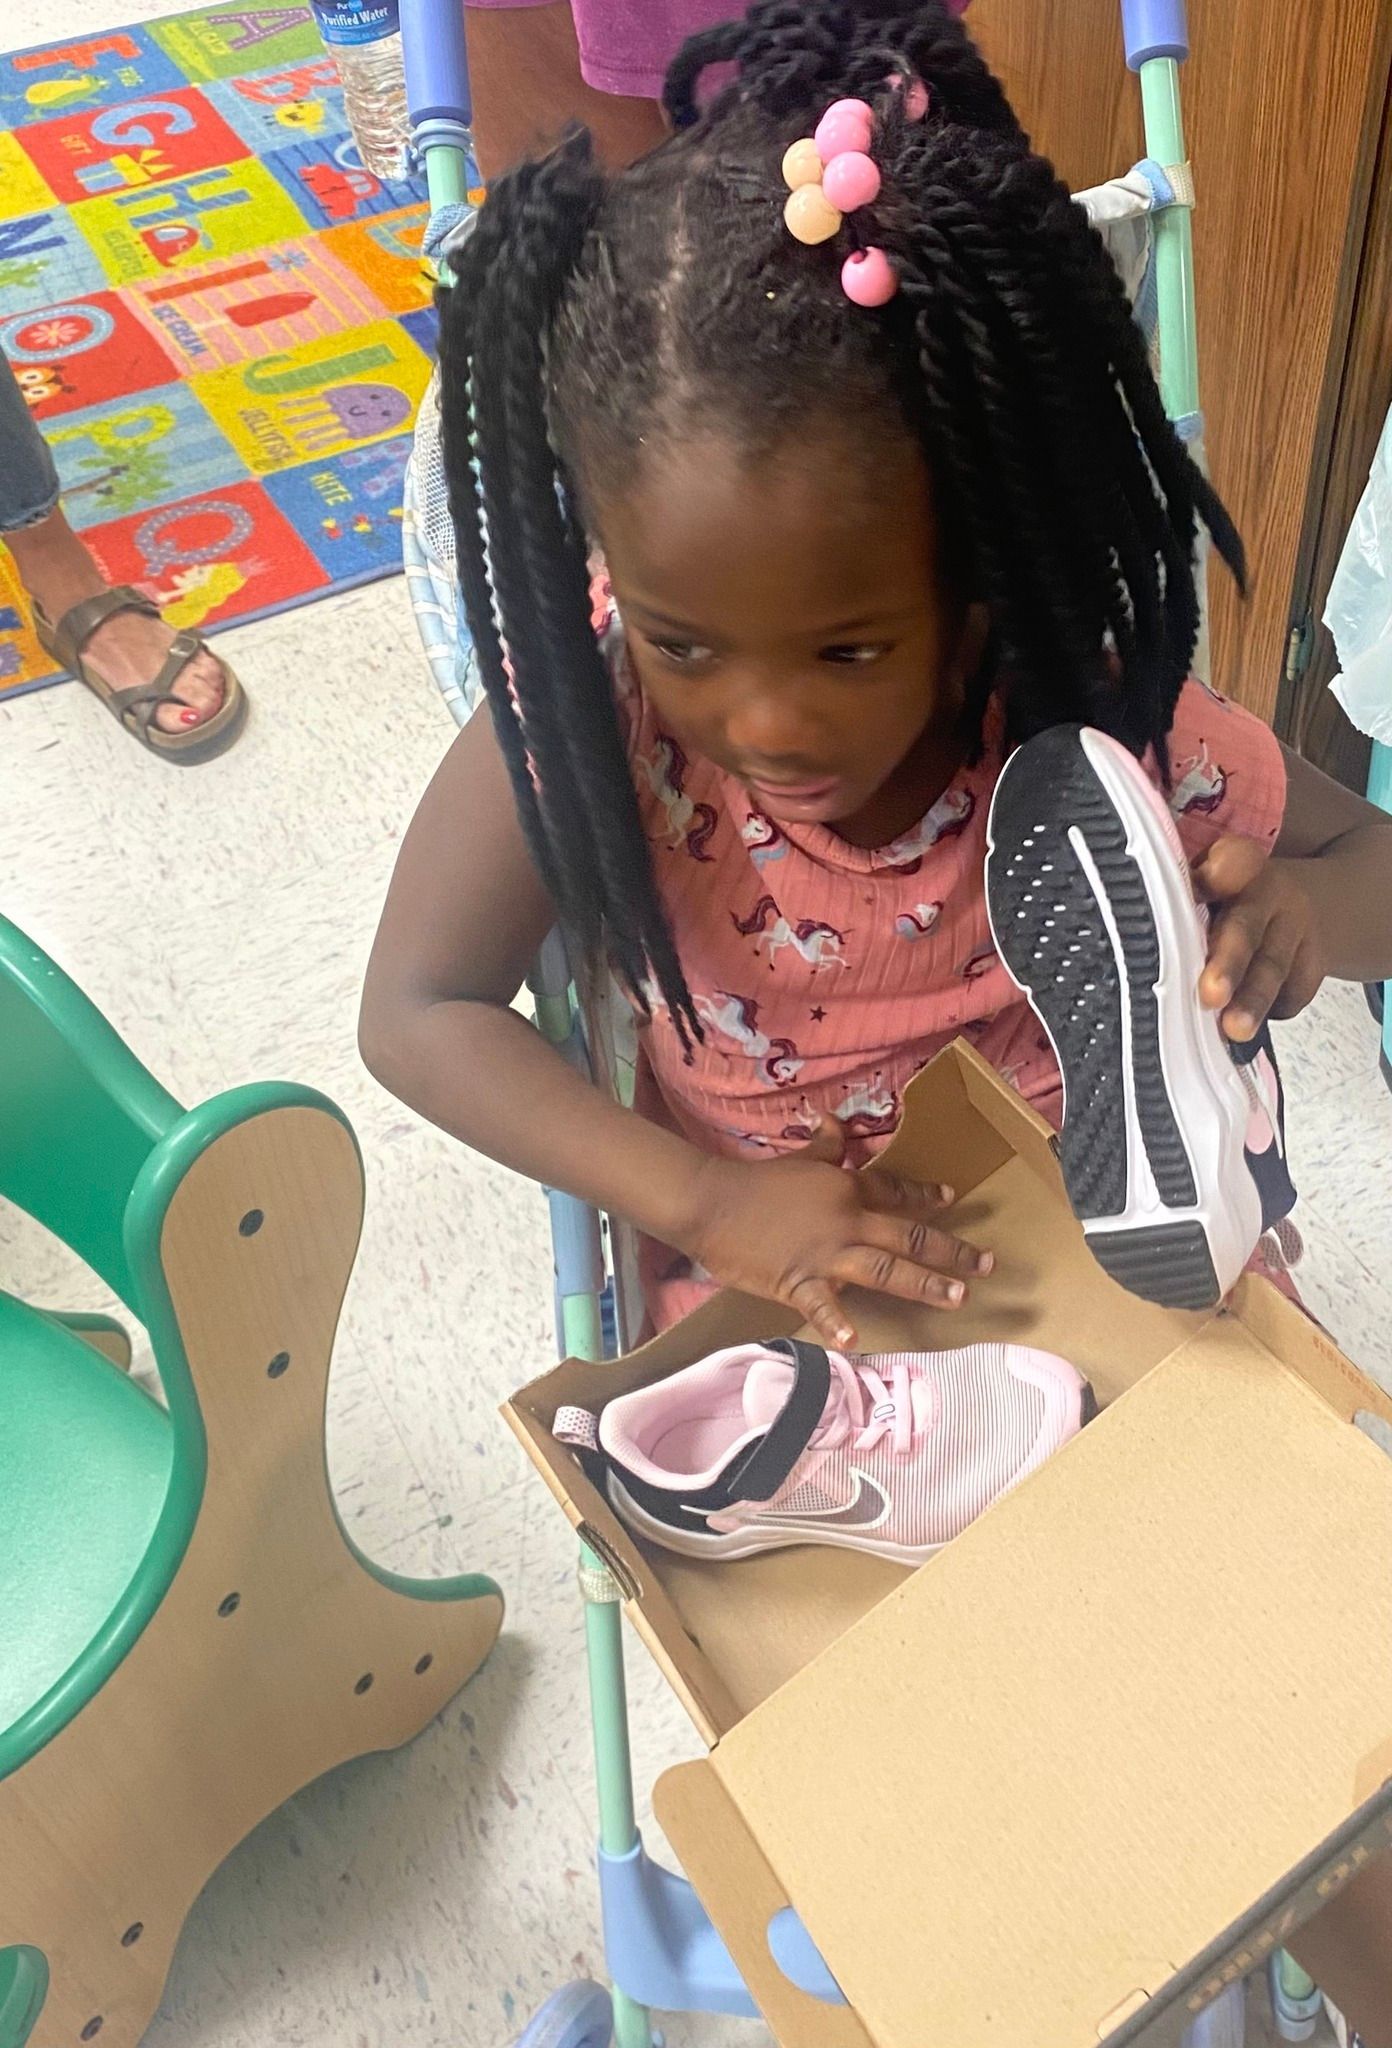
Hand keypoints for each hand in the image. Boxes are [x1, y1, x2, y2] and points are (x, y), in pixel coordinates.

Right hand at [678, 1117, 991, 1348]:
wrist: (713, 1201)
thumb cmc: (755, 1181)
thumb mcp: (797, 1158)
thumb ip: (825, 1145)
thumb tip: (835, 1120)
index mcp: (846, 1189)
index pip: (895, 1191)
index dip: (926, 1197)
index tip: (952, 1202)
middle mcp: (846, 1221)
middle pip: (907, 1237)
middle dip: (950, 1252)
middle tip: (986, 1266)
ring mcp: (825, 1254)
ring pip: (885, 1270)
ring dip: (924, 1284)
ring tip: (957, 1298)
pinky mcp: (797, 1281)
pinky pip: (821, 1305)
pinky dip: (837, 1322)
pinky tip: (855, 1338)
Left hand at [1193, 838, 1325, 1039]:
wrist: (1291, 906)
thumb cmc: (1228, 900)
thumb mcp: (1205, 881)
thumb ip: (1182, 895)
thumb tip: (1144, 927)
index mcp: (1237, 863)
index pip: (1230, 863)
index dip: (1216, 876)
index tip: (1196, 892)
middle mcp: (1271, 891)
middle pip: (1247, 927)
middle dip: (1229, 963)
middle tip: (1211, 994)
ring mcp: (1296, 928)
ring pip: (1273, 966)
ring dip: (1253, 1000)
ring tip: (1236, 1029)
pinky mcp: (1313, 963)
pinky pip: (1294, 991)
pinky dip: (1271, 1012)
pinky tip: (1250, 1028)